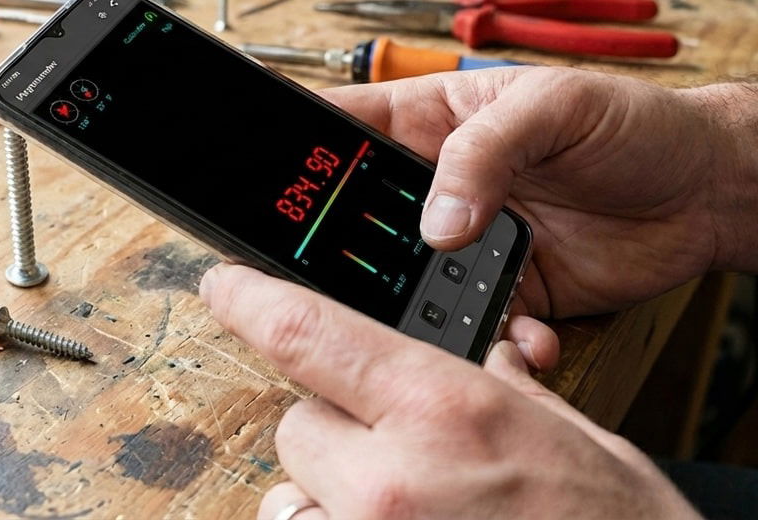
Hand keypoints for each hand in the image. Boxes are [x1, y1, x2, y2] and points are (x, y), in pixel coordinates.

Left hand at [201, 264, 699, 519]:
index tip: (224, 285)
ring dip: (335, 480)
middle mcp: (390, 480)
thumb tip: (476, 352)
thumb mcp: (557, 428)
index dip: (251, 301)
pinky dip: (335, 519)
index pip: (306, 333)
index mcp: (442, 410)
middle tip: (398, 436)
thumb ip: (494, 383)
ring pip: (298, 481)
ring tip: (410, 495)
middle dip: (336, 416)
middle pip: (299, 416)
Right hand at [320, 67, 751, 319]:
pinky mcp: (507, 288)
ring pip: (408, 280)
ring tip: (444, 312)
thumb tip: (437, 219)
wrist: (706, 190)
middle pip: (359, 219)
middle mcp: (437, 184)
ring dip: (418, 304)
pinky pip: (474, 323)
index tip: (268, 190)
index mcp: (430, 120)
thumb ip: (484, 152)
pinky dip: (491, 340)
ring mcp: (468, 240)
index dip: (299, 157)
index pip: (341, 130)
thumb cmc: (632, 123)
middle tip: (336, 281)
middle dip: (344, 252)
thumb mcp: (550, 106)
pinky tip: (524, 337)